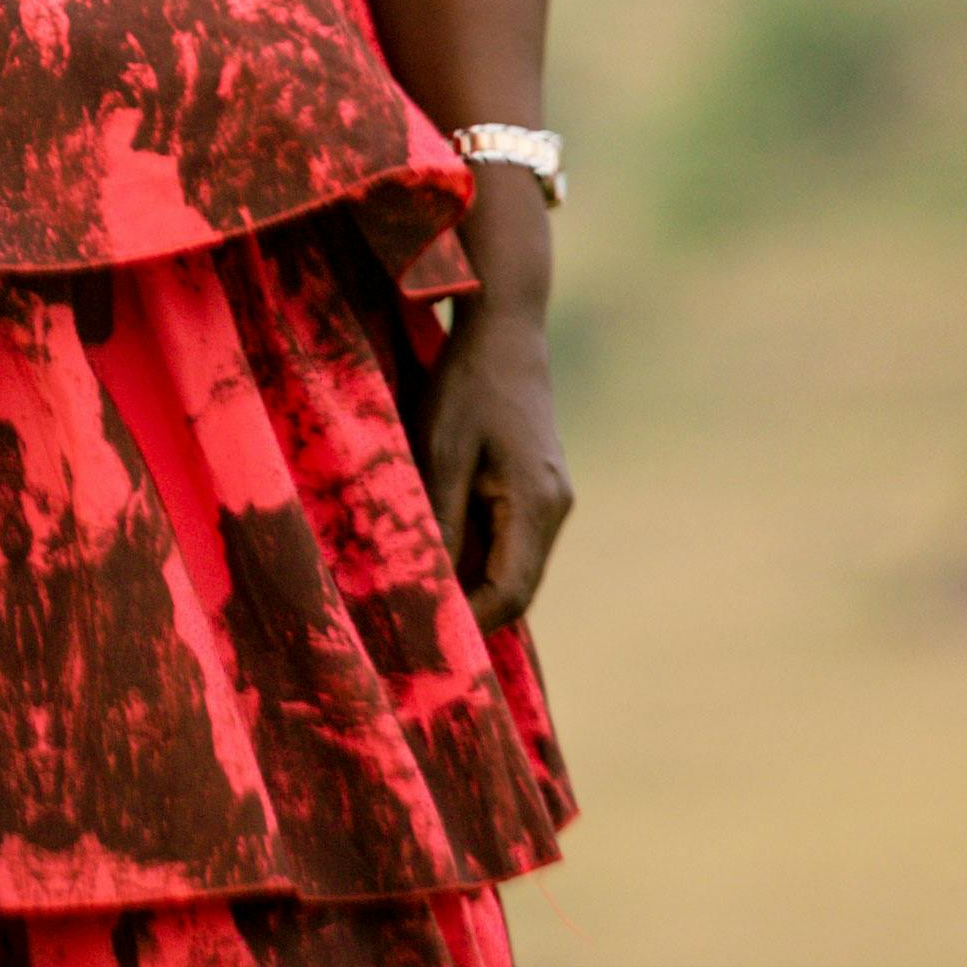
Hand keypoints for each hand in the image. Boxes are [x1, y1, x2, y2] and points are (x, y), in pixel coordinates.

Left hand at [421, 248, 571, 633]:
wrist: (505, 328)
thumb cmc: (467, 385)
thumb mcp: (440, 450)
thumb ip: (439, 518)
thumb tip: (427, 583)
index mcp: (536, 505)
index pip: (512, 594)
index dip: (471, 623)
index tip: (426, 638)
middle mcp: (553, 509)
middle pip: (516, 587)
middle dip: (469, 611)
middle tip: (413, 627)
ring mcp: (549, 498)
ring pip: (511, 564)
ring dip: (469, 582)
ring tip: (415, 593)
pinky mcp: (535, 485)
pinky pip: (507, 538)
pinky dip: (474, 554)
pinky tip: (434, 552)